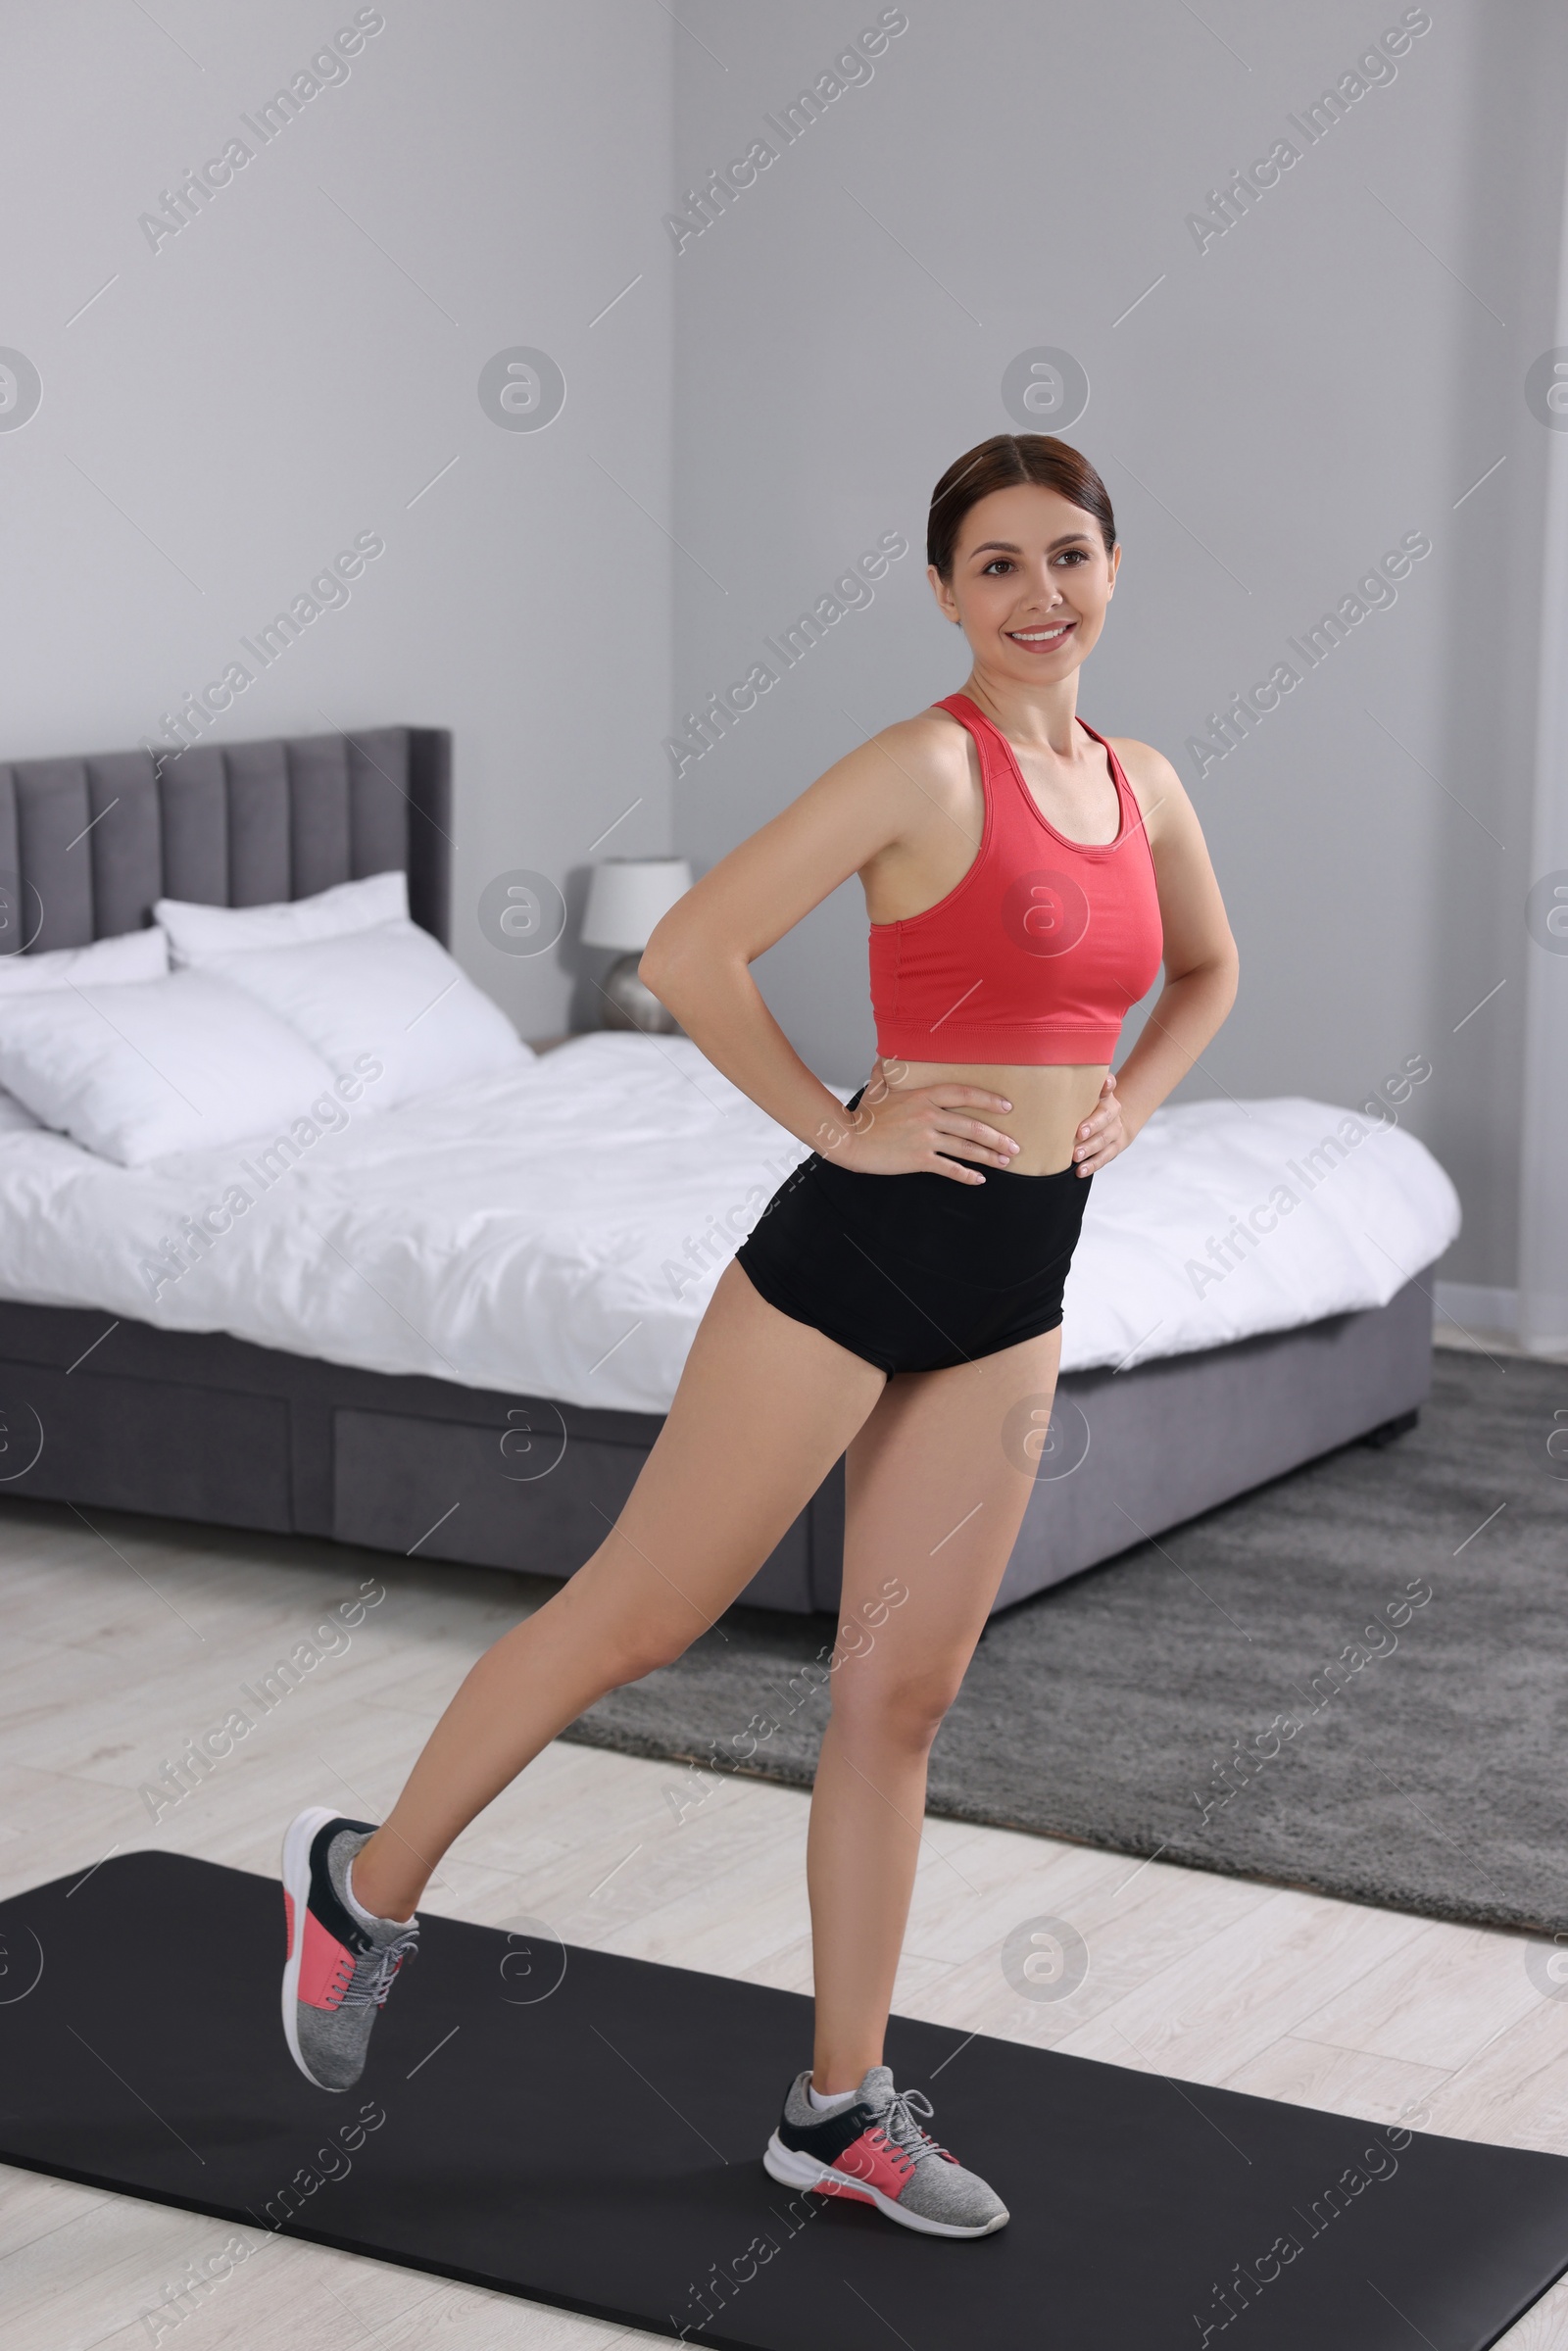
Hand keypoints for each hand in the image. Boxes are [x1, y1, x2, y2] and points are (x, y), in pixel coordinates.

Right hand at [817, 1071, 1019, 1183]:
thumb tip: (884, 1057)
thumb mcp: (878, 1088)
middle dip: (997, 1136)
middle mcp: (929, 1116)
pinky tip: (979, 1179)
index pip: (964, 1094)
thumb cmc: (863, 1114)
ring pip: (965, 1147)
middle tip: (1014, 1145)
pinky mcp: (919, 1159)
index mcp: (923, 1096)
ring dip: (989, 1155)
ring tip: (1005, 1160)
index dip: (988, 1100)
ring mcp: (925, 1138)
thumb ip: (886, 1072)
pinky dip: (966, 1175)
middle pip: (972, 1125)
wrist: (849, 1139)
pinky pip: (949, 1168)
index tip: (1006, 1107)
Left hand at [1071, 1072, 1133, 1176]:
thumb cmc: (1088, 1106)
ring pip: (1105, 1140)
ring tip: (1075, 1156)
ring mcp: (1114, 1131)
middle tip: (1079, 1133)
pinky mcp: (1114, 1148)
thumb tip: (1046, 1069)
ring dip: (1090, 1148)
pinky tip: (1080, 1170)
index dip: (1107, 1085)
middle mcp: (1113, 1111)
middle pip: (1106, 1117)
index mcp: (1106, 1095)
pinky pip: (1104, 1158)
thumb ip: (1072, 1087)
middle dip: (1093, 1125)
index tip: (1104, 1084)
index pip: (1109, 1085)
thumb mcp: (1084, 1094)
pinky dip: (1092, 1165)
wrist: (1113, 1122)